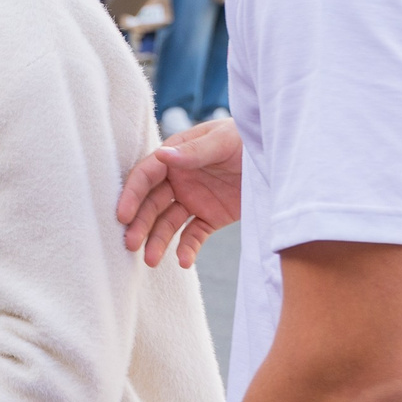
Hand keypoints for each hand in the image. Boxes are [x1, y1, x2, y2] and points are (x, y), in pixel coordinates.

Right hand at [116, 116, 241, 268]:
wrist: (279, 157)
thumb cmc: (248, 139)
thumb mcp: (222, 142)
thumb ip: (194, 152)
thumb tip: (161, 155)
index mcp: (176, 156)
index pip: (146, 176)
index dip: (132, 195)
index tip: (122, 216)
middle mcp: (179, 179)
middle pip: (152, 204)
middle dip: (140, 224)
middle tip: (130, 244)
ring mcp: (194, 200)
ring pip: (168, 224)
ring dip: (158, 241)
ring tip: (151, 261)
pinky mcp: (210, 217)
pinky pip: (194, 236)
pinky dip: (187, 249)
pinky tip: (184, 262)